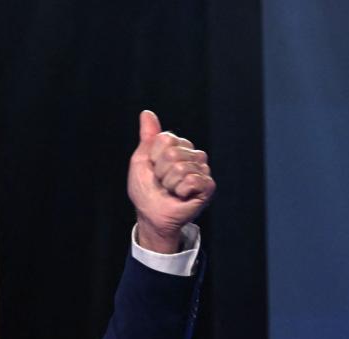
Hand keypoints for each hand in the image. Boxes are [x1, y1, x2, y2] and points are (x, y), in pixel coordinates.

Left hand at [128, 109, 215, 252]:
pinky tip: (181, 196)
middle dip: (160, 172)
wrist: (152, 215)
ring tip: (170, 190)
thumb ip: (147, 137)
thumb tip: (147, 113)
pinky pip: (191, 180)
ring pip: (180, 167)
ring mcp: (202, 170)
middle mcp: (192, 155)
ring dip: (169, 183)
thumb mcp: (141, 161)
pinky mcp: (208, 186)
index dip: (153, 157)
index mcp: (178, 147)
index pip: (165, 138)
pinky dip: (179, 191)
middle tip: (162, 183)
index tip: (153, 170)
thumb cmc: (146, 191)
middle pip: (172, 152)